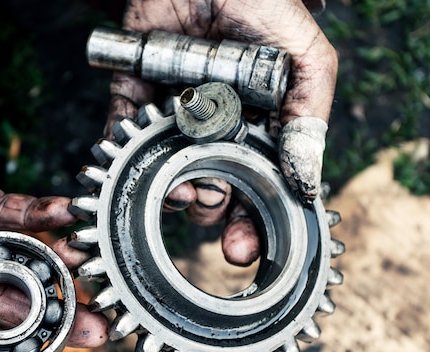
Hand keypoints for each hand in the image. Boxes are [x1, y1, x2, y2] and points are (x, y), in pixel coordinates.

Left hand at [106, 0, 336, 263]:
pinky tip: (128, 167)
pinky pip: (122, 135)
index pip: (256, 189)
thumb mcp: (305, 61)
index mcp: (256, 129)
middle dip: (207, 209)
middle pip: (210, 190)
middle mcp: (214, 130)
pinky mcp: (136, 96)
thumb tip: (308, 184)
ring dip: (167, 188)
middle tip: (203, 205)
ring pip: (165, 173)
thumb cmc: (264, 4)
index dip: (253, 224)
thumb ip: (307, 119)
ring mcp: (173, 117)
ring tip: (172, 184)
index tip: (243, 249)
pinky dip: (121, 155)